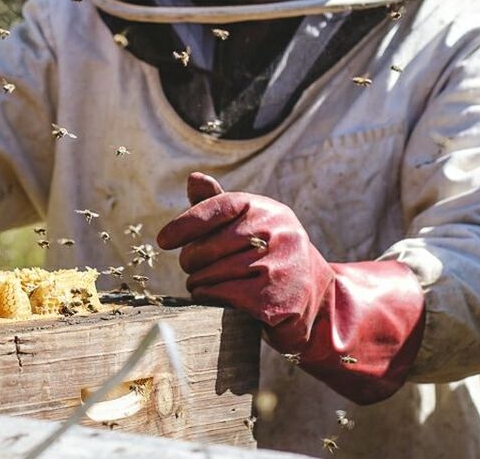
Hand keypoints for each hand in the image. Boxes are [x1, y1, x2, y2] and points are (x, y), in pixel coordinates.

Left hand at [157, 172, 425, 404]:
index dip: (185, 224)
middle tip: (193, 268)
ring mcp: (280, 266)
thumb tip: (194, 179)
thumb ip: (218, 204)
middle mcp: (277, 232)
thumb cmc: (269, 256)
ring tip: (205, 284)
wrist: (316, 298)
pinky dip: (212, 299)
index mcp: (267, 209)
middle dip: (192, 261)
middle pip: (207, 246)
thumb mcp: (249, 225)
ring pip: (212, 274)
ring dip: (199, 283)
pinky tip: (217, 299)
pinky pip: (224, 296)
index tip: (163, 240)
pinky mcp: (278, 299)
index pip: (215, 208)